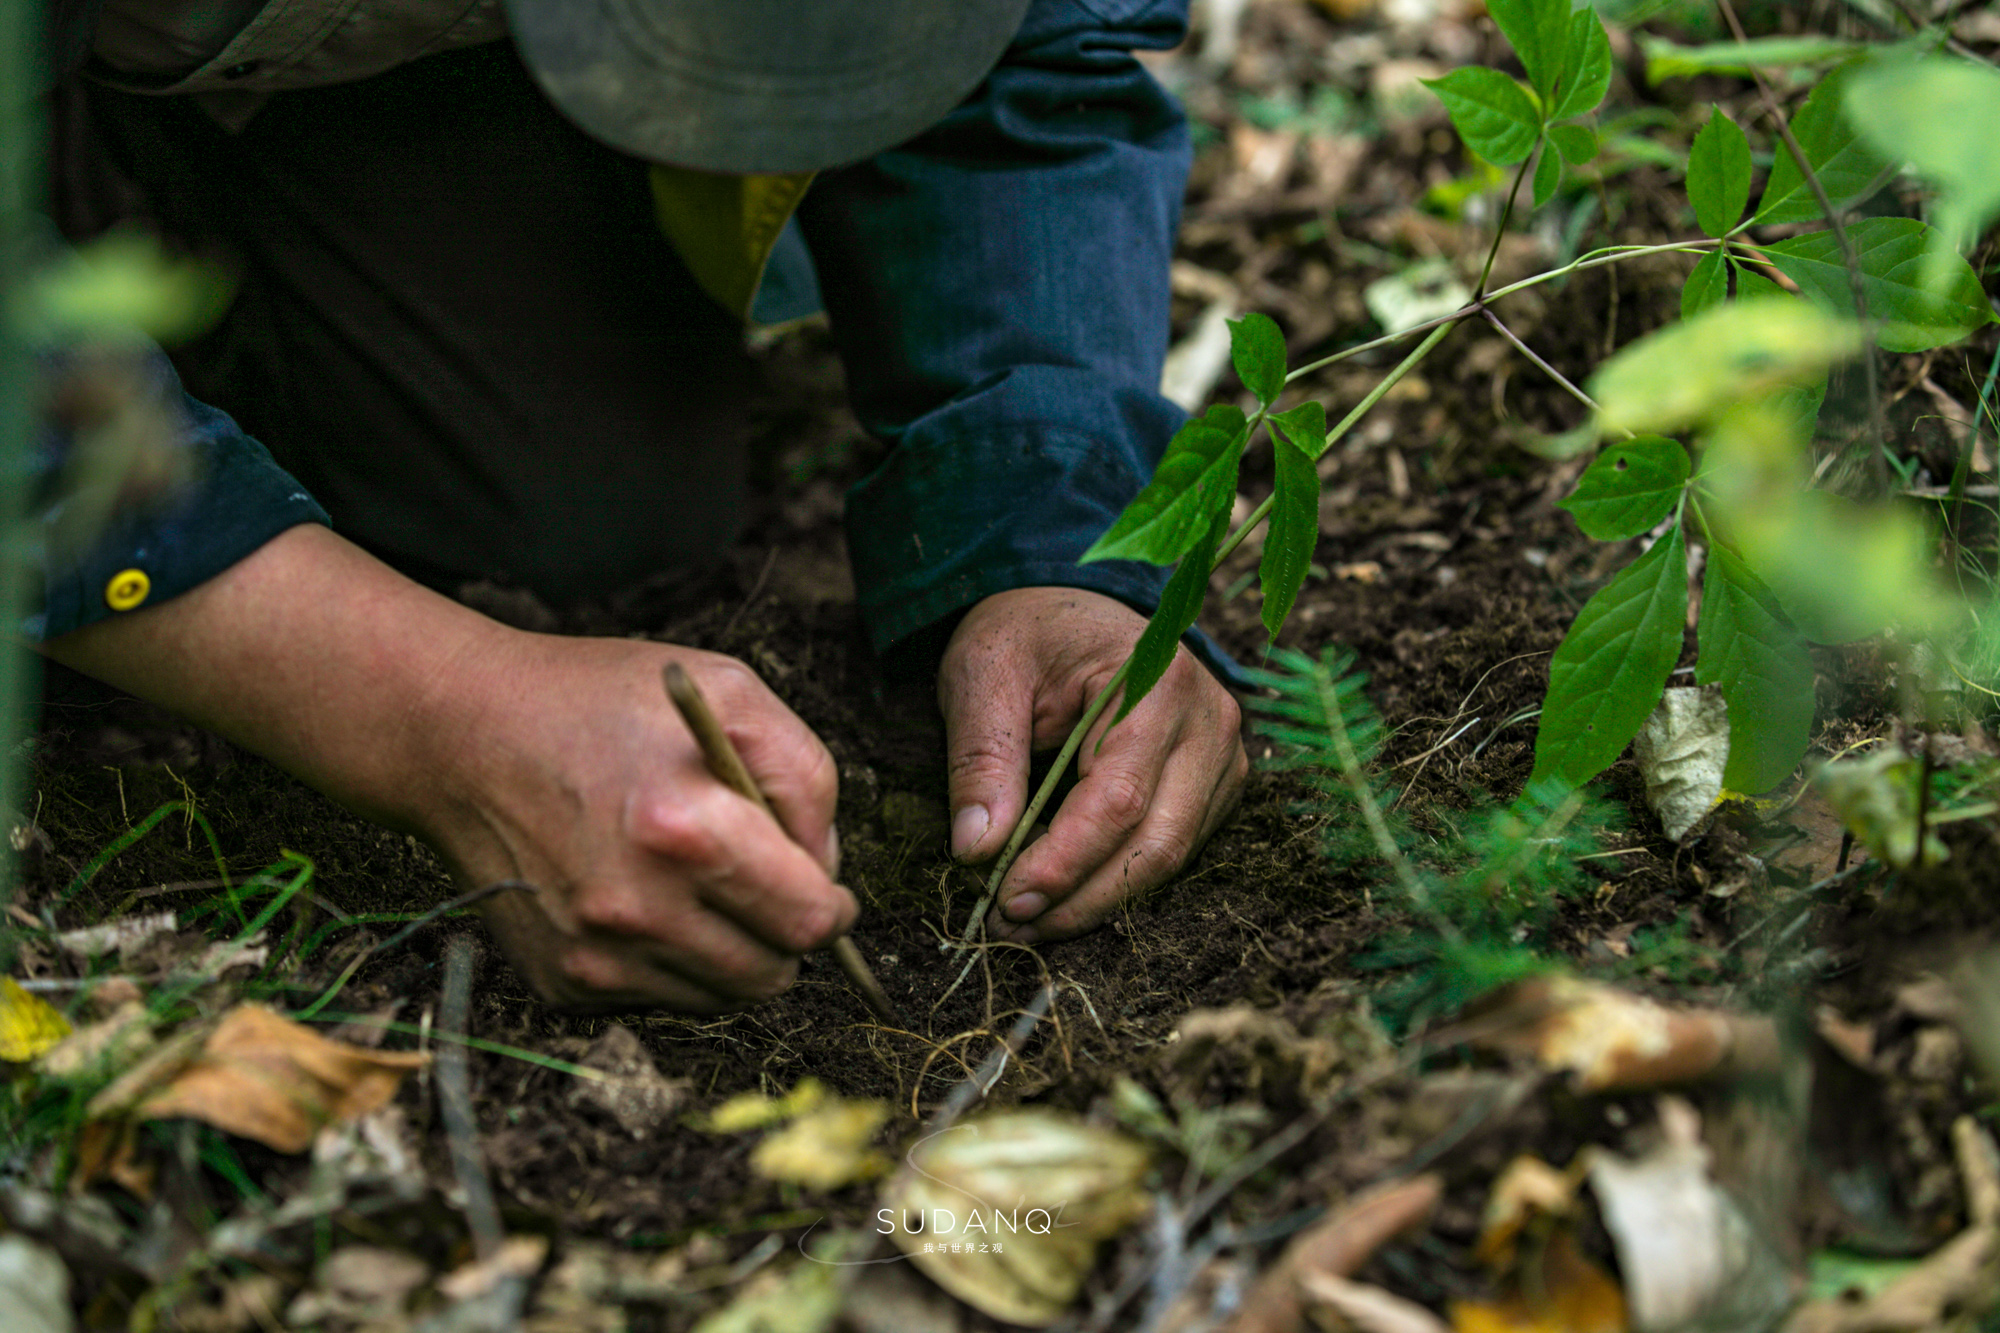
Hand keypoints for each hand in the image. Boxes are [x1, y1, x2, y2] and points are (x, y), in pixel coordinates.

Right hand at [426, 635, 855, 1009]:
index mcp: (688, 832)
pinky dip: (671, 960)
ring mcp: (594, 956)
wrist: (461, 734)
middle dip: (786, 934)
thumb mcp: (728, 693)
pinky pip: (658, 997)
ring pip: (719, 996)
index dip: (832, 906)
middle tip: (766, 886)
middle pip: (771, 974)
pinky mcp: (561, 981)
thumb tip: (826, 868)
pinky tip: (641, 896)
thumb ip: (805, 779)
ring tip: (696, 883)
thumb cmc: (599, 702)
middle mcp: (639, 910)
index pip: (808, 921)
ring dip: (731, 951)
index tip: (824, 889)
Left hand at [938, 587, 1246, 943]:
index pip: (1117, 799)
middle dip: (1084, 898)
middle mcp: (1209, 719)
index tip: (1008, 900)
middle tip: (1012, 925)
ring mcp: (1223, 753)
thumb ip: (981, 760)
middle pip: (1158, 842)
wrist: (1067, 607)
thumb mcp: (983, 676)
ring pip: (1173, 856)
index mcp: (1157, 681)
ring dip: (1102, 899)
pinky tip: (1068, 890)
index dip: (1065, 862)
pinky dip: (1122, 878)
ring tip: (1031, 916)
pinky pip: (1177, 847)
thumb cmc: (1026, 634)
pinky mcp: (1217, 780)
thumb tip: (976, 851)